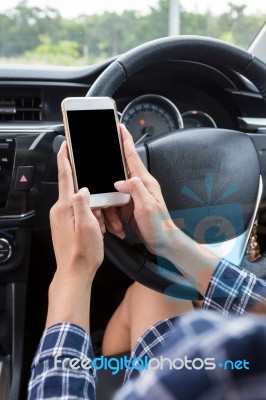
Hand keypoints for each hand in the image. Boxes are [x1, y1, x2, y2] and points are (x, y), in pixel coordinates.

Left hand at [46, 141, 103, 331]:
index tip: (65, 145)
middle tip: (99, 205)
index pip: (64, 175)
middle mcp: (60, 210)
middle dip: (90, 191)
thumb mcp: (89, 226)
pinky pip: (79, 212)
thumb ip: (84, 203)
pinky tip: (98, 227)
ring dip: (92, 208)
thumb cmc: (83, 254)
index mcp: (65, 207)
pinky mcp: (65, 224)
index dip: (65, 158)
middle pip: (75, 189)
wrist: (75, 272)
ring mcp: (62, 218)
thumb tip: (83, 188)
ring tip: (102, 224)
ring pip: (79, 202)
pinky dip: (90, 216)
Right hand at [103, 124, 176, 254]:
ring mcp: (134, 198)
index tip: (120, 128)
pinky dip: (113, 218)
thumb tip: (120, 180)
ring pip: (113, 195)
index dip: (126, 141)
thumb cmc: (159, 226)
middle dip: (108, 182)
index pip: (133, 156)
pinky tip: (118, 228)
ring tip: (118, 224)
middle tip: (105, 189)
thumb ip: (134, 188)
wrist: (164, 242)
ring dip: (110, 210)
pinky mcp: (130, 208)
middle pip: (118, 175)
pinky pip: (115, 207)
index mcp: (145, 182)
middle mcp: (139, 187)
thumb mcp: (146, 205)